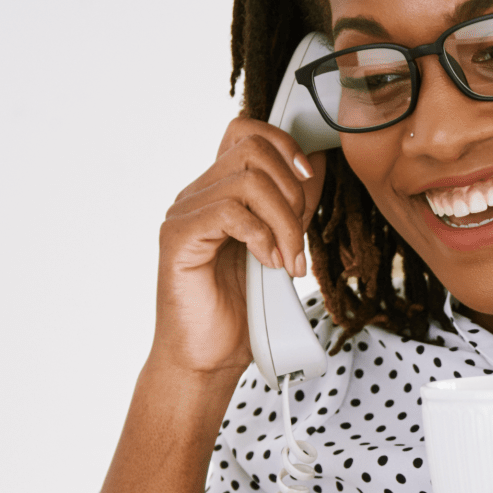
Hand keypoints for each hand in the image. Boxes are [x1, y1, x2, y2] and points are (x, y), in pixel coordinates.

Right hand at [150, 118, 327, 379]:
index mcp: (219, 192)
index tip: (308, 178)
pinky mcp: (178, 237)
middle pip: (253, 149)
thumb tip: (315, 164)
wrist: (208, 359)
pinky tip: (267, 264)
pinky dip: (261, 237)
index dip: (283, 143)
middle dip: (292, 191)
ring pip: (248, 180)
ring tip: (287, 261)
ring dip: (283, 222)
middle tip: (298, 240)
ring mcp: (184, 213)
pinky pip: (229, 212)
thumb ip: (292, 208)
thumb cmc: (239, 312)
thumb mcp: (279, 248)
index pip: (246, 132)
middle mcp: (198, 195)